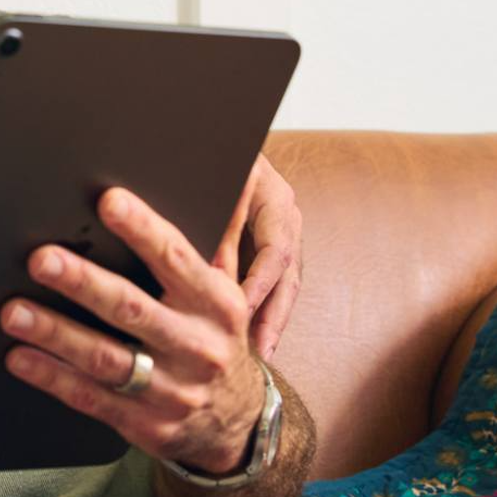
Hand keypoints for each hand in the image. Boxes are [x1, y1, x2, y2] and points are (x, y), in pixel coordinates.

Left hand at [0, 187, 263, 476]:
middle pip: (131, 309)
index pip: (175, 259)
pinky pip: (91, 397)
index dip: (142, 228)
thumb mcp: (217, 299)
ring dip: (55, 333)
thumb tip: (129, 210)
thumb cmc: (212, 340)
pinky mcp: (148, 424)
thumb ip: (183, 262)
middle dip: (83, 283)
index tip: (108, 202)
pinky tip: (20, 357)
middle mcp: (197, 346)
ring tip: (14, 312)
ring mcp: (173, 390)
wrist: (239, 419)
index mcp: (216, 304)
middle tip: (41, 259)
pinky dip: (52, 376)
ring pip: (104, 358)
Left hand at [227, 153, 302, 357]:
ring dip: (272, 319)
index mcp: (275, 197)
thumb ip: (219, 226)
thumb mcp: (217, 188)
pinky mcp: (273, 247)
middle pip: (286, 274)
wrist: (217, 140)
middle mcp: (285, 216)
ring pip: (284, 284)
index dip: (259, 283)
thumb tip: (210, 270)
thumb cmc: (210, 157)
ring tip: (261, 355)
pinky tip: (254, 340)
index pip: (275, 249)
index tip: (242, 310)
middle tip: (260, 351)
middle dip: (273, 315)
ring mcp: (283, 232)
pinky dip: (264, 311)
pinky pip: (274, 284)